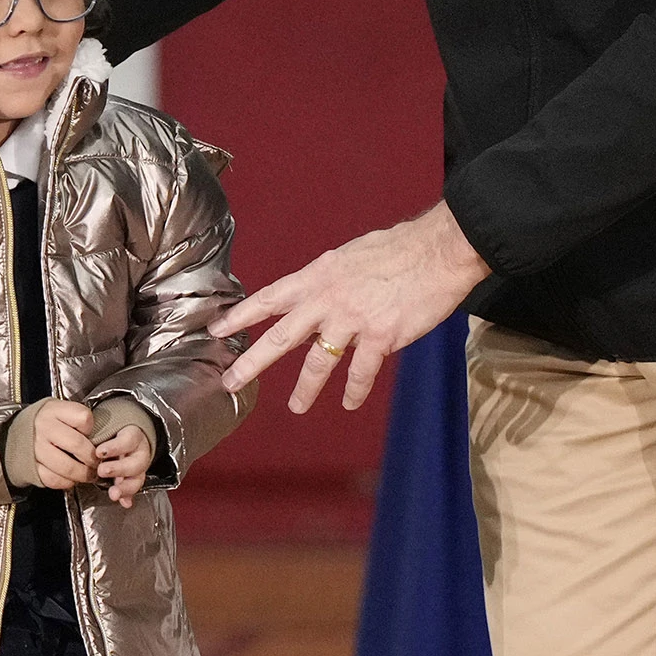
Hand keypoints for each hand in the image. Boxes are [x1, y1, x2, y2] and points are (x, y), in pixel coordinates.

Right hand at [4, 398, 97, 489]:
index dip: (92, 429)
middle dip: (92, 458)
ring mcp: (36, 449)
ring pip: (67, 466)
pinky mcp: (31, 467)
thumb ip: (76, 419)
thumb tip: (100, 438)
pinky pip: (54, 479)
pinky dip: (66, 482)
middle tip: (97, 462)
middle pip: (77, 444)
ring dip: (83, 474)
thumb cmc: (43, 422)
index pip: (83, 418)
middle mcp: (44, 428)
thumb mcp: (58, 410)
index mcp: (54, 410)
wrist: (12, 433)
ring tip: (88, 473)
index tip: (92, 435)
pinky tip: (71, 478)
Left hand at [90, 398, 157, 506]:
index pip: (127, 440)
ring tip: (113, 492)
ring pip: (138, 477)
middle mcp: (139, 452)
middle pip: (136, 462)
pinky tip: (124, 502)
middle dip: (119, 469)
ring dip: (125, 486)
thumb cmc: (113, 434)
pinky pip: (134, 489)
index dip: (115, 447)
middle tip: (102, 471)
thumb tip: (80, 438)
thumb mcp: (106, 428)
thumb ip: (96, 435)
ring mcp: (138, 467)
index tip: (99, 452)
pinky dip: (128, 496)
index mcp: (132, 436)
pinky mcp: (136, 479)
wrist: (125, 437)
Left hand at [212, 202, 490, 413]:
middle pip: (281, 336)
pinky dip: (354, 390)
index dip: (241, 315)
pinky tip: (349, 402)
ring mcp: (353, 320)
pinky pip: (361, 372)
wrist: (439, 249)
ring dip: (305, 388)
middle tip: (230, 382)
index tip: (216, 329)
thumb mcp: (351, 256)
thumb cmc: (400, 248)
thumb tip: (320, 300)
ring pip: (319, 362)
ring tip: (295, 406)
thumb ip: (331, 281)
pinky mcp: (381, 337)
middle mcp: (329, 299)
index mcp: (320, 276)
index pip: (270, 298)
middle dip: (252, 362)